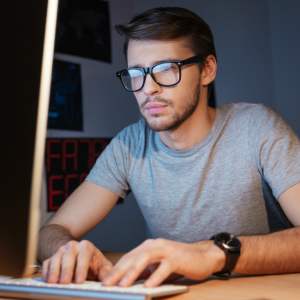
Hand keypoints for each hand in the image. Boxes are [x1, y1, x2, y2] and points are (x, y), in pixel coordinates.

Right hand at [42, 240, 112, 283]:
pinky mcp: (52, 257)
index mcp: (86, 246)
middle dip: (66, 270)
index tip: (80, 280)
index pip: (84, 255)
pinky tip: (46, 280)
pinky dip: (46, 271)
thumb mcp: (103, 265)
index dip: (82, 268)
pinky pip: (47, 263)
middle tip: (65, 282)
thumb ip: (106, 271)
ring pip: (56, 259)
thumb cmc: (92, 262)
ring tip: (53, 282)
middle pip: (69, 257)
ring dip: (53, 271)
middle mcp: (73, 246)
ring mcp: (61, 251)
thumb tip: (105, 278)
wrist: (80, 255)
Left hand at [102, 238, 225, 286]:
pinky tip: (149, 286)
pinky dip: (156, 276)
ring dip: (133, 271)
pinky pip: (165, 266)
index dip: (115, 269)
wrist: (204, 255)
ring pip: (146, 257)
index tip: (103, 282)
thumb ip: (145, 272)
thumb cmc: (180, 261)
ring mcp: (167, 250)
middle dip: (118, 270)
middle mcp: (156, 245)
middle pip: (133, 256)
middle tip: (106, 284)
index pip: (128, 257)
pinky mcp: (179, 257)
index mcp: (149, 246)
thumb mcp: (158, 267)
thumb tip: (128, 284)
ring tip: (123, 285)